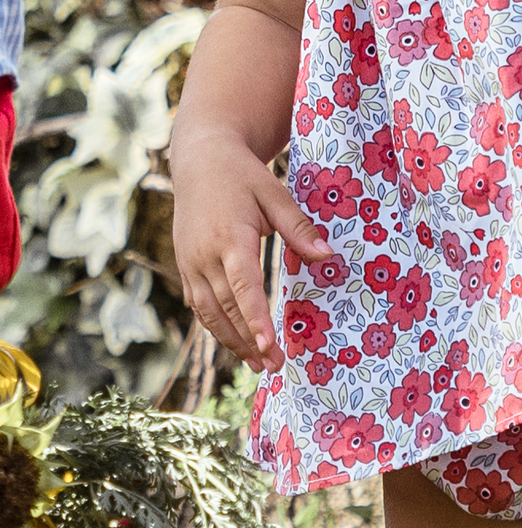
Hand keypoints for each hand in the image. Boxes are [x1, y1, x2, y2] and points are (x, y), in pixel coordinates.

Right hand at [172, 136, 332, 372]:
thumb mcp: (275, 194)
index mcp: (230, 238)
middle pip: (227, 308)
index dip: (255, 317)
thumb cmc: (243, 176)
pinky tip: (235, 343)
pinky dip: (215, 327)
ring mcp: (190, 263)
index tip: (268, 344)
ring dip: (231, 341)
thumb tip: (329, 256)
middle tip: (274, 366)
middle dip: (249, 341)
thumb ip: (299, 228)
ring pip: (209, 313)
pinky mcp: (185, 267)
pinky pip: (199, 305)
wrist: (200, 161)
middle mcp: (204, 256)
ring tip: (257, 365)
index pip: (243, 286)